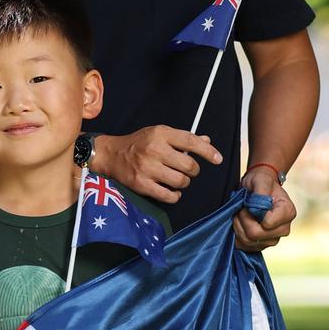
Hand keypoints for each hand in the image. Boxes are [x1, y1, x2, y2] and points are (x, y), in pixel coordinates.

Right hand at [92, 126, 222, 202]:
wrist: (111, 155)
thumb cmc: (138, 143)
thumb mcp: (158, 134)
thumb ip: (182, 138)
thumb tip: (207, 141)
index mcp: (160, 134)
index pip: (190, 141)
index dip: (208, 151)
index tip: (218, 159)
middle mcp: (154, 150)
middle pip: (189, 165)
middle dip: (193, 170)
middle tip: (187, 169)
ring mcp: (147, 168)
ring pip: (181, 181)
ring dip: (184, 182)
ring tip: (176, 178)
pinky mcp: (142, 184)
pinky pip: (169, 195)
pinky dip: (175, 195)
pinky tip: (172, 190)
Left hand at [233, 166, 295, 251]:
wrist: (258, 188)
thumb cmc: (260, 182)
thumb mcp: (260, 179)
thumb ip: (261, 190)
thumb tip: (259, 207)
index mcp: (288, 212)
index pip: (267, 223)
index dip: (251, 214)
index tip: (249, 203)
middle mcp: (284, 229)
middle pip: (255, 234)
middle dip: (242, 220)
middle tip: (240, 209)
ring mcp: (274, 239)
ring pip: (248, 241)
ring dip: (238, 226)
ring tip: (240, 214)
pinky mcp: (263, 245)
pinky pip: (245, 246)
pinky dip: (237, 235)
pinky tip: (239, 223)